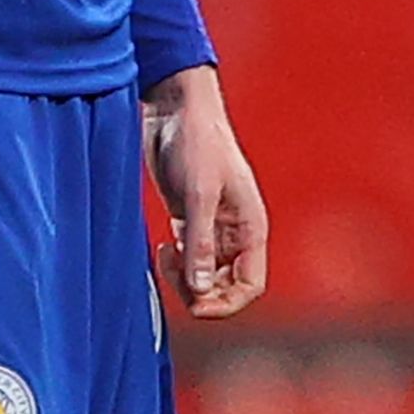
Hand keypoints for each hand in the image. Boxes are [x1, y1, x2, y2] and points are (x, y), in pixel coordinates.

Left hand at [144, 66, 266, 319]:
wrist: (175, 109)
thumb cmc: (197, 141)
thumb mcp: (199, 192)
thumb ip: (200, 242)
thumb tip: (200, 288)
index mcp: (250, 227)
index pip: (250, 286)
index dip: (226, 303)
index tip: (196, 300)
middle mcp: (235, 233)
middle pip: (224, 287)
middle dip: (199, 292)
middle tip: (173, 272)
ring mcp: (212, 227)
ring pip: (203, 276)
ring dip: (184, 279)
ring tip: (165, 257)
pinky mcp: (189, 219)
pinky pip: (188, 259)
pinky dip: (175, 265)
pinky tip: (163, 248)